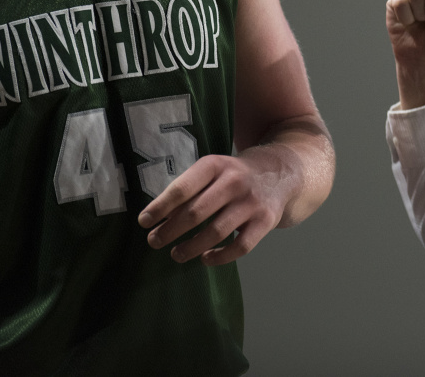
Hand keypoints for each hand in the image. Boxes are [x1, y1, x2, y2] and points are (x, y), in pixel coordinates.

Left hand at [138, 147, 289, 264]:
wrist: (280, 172)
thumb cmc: (234, 175)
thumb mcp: (213, 170)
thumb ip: (189, 190)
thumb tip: (157, 219)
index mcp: (216, 165)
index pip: (182, 188)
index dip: (160, 208)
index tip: (144, 222)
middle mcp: (235, 181)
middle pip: (196, 212)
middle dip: (170, 230)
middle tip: (155, 241)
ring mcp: (252, 202)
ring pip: (216, 232)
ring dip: (191, 247)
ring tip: (176, 254)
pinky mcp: (266, 221)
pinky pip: (240, 246)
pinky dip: (220, 257)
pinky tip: (205, 258)